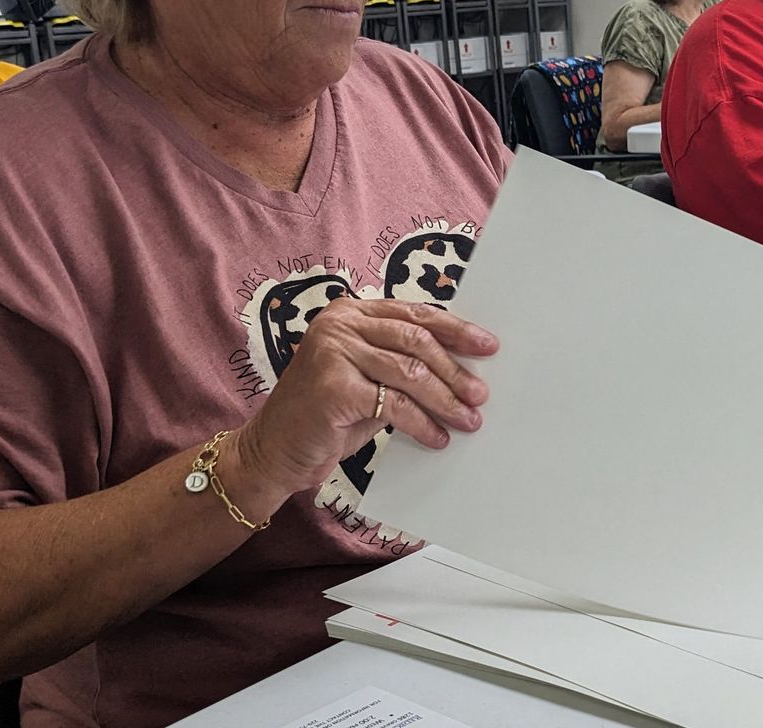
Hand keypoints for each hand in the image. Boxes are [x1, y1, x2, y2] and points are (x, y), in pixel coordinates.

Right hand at [234, 297, 495, 494]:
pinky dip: (423, 423)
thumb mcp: (367, 379)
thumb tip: (463, 368)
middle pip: (416, 339)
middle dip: (455, 369)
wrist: (274, 450)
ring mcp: (333, 352)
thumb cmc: (327, 416)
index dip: (455, 330)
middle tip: (481, 393)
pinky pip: (395, 404)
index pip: (414, 314)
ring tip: (469, 419)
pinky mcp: (334, 387)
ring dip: (446, 399)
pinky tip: (437, 438)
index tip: (488, 346)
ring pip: (409, 371)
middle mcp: (339, 324)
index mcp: (350, 312)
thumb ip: (402, 365)